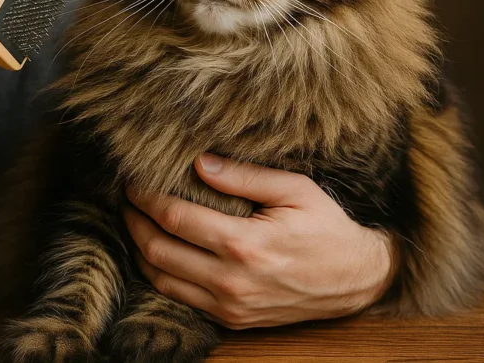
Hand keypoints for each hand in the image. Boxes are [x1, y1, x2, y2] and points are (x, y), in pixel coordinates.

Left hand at [124, 153, 395, 328]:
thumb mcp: (294, 190)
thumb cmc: (327, 227)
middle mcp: (232, 281)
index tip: (132, 179)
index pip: (174, 218)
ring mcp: (231, 306)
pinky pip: (180, 299)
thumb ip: (243, 176)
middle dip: (134, 221)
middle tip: (126, 199)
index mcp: (245, 244)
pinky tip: (158, 251)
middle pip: (157, 250)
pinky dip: (160, 275)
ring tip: (135, 222)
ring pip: (161, 280)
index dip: (145, 197)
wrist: (357, 280)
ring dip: (140, 250)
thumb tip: (198, 162)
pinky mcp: (233, 320)